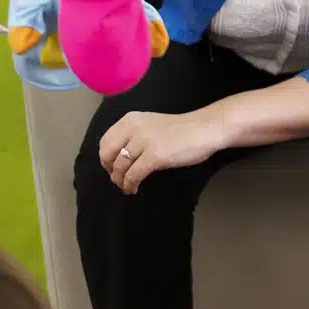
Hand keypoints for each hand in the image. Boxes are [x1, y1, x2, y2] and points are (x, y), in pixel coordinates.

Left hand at [99, 109, 227, 193]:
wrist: (203, 129)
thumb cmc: (181, 129)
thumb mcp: (150, 125)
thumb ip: (134, 135)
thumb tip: (120, 155)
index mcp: (131, 120)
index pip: (105, 140)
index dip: (105, 157)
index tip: (111, 167)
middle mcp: (133, 128)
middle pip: (108, 154)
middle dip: (110, 170)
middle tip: (117, 179)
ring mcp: (144, 142)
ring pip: (120, 167)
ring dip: (120, 180)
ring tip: (126, 187)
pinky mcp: (154, 156)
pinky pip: (133, 175)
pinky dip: (130, 184)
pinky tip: (134, 189)